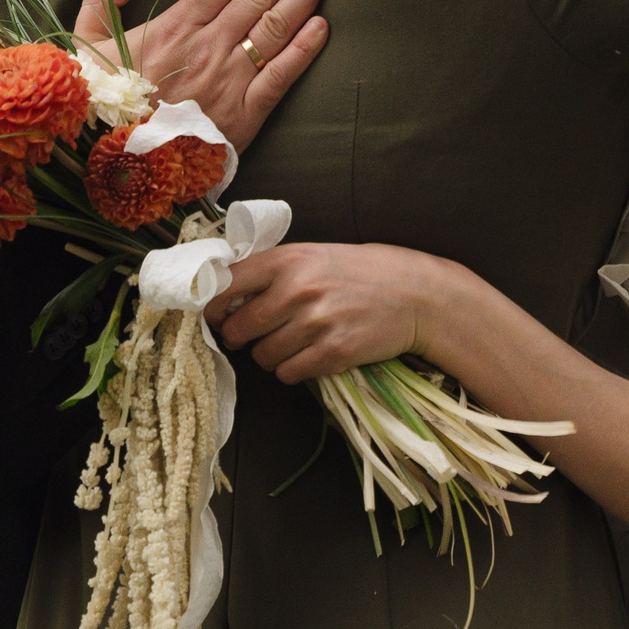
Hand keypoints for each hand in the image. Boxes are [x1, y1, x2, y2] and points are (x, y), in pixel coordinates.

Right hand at [74, 0, 334, 152]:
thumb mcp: (88, 49)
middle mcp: (207, 47)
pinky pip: (280, 77)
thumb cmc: (103, 108)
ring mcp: (229, 81)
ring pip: (275, 27)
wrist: (116, 170)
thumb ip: (102, 1)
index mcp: (173, 27)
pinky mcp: (244, 116)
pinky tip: (323, 25)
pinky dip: (304, 50)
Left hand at [206, 243, 461, 382]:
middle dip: (241, 338)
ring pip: (263, 356)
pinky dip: (292, 370)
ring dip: (270, 356)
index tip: (218, 316)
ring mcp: (315, 322)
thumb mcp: (313, 255)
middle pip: (239, 329)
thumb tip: (225, 296)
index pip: (225, 286)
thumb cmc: (360, 272)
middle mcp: (297, 290)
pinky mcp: (334, 351)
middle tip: (256, 335)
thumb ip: (272, 271)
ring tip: (292, 343)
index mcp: (286, 260)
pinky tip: (309, 356)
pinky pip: (289, 373)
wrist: (414, 293)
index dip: (214, 307)